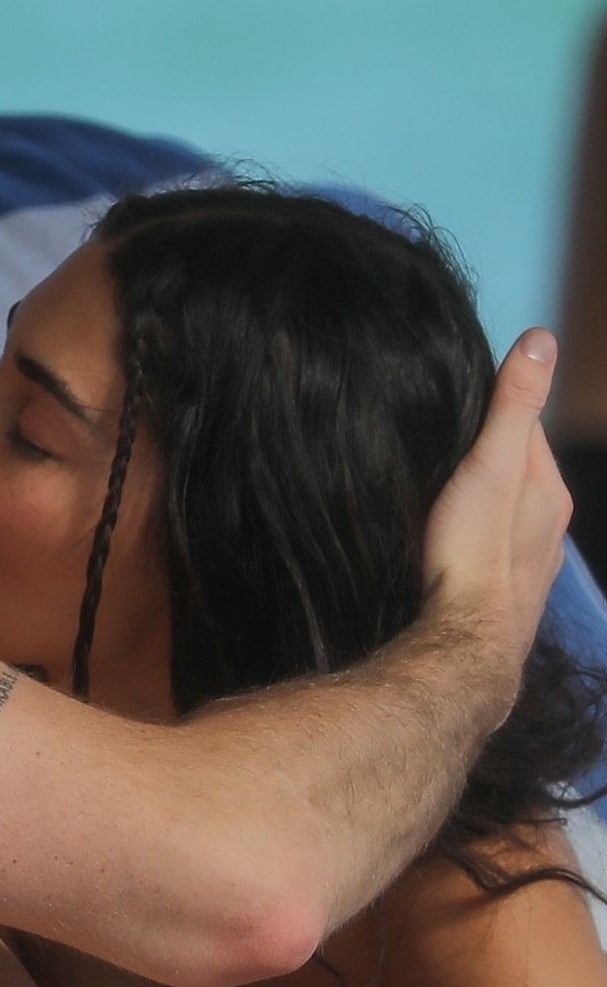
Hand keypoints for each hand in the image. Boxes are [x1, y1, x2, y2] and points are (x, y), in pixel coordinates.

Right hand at [422, 328, 571, 702]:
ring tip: (440, 498)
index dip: (491, 411)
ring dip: (480, 504)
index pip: (526, 428)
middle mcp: (549, 530)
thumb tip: (543, 337)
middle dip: (485, 458)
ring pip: (506, 518)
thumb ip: (514, 405)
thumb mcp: (492, 465)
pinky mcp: (506, 603)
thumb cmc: (473, 553)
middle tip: (438, 451)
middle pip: (517, 474)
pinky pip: (492, 555)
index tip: (452, 404)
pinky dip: (475, 542)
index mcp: (549, 490)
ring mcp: (530, 570)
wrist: (463, 649)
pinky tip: (451, 549)